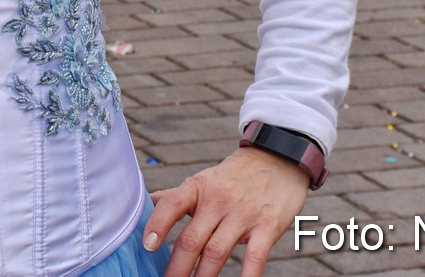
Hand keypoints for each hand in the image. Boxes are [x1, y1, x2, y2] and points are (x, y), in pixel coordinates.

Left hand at [146, 147, 310, 275]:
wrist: (279, 159)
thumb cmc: (235, 176)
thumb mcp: (204, 180)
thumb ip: (176, 196)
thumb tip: (146, 204)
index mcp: (198, 188)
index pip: (172, 204)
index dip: (158, 225)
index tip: (147, 246)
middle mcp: (218, 200)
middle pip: (193, 239)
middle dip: (178, 267)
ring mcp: (243, 214)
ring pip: (217, 252)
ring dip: (203, 276)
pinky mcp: (267, 226)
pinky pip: (254, 256)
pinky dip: (246, 276)